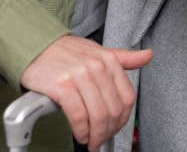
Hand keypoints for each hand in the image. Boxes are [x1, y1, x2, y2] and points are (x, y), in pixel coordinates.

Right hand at [19, 34, 151, 150]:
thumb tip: (148, 55)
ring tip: (91, 140)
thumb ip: (124, 58)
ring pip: (98, 115)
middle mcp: (97, 67)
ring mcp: (80, 76)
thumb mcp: (99, 52)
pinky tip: (80, 134)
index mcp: (109, 60)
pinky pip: (78, 116)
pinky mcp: (62, 86)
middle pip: (113, 109)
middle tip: (101, 139)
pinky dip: (81, 131)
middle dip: (108, 131)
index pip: (128, 97)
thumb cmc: (68, 52)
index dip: (124, 119)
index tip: (115, 128)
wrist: (38, 46)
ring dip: (96, 135)